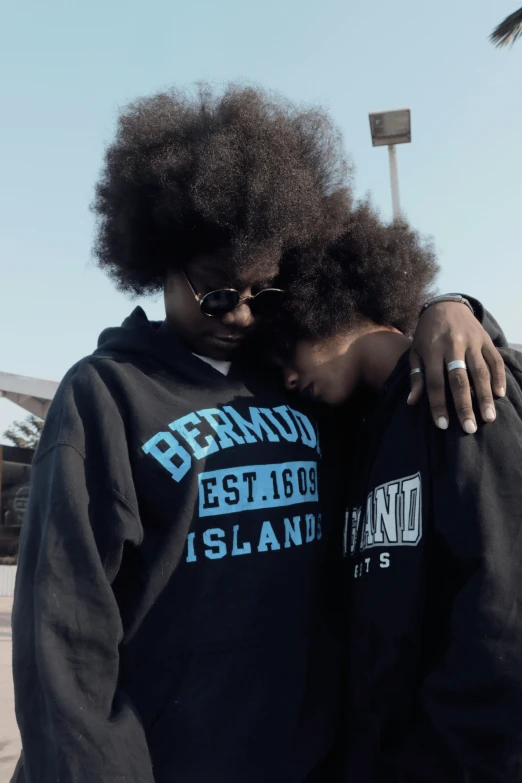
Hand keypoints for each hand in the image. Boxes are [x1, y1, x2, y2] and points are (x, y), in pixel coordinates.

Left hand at [408, 302, 505, 433]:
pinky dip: (498, 378)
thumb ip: (416, 376)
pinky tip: (499, 395)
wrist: (445, 305)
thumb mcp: (416, 352)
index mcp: (432, 350)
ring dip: (485, 396)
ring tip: (488, 418)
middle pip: (460, 380)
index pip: (435, 382)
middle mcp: (453, 345)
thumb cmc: (426, 334)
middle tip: (469, 428)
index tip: (442, 425)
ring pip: (480, 372)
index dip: (438, 405)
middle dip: (464, 406)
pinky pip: (494, 360)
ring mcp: (472, 341)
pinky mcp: (485, 339)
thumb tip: (412, 402)